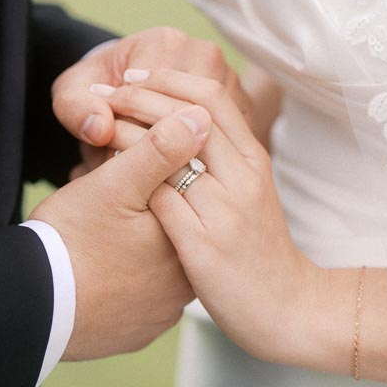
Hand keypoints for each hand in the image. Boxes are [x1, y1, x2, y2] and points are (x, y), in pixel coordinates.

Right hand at [30, 104, 210, 361]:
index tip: (118, 175)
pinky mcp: (137, 332)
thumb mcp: (115, 182)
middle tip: (103, 207)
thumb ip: (161, 148)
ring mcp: (160, 314)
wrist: (29, 306)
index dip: (153, 177)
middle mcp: (184, 286)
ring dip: (134, 245)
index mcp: (187, 243)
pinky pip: (138, 295)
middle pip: (171, 231)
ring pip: (155, 264)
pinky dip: (123, 278)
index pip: (184, 197)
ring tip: (96, 232)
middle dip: (144, 212)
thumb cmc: (71, 240)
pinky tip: (97, 265)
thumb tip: (201, 117)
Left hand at [52, 27, 248, 157]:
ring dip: (186, 158)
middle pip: (193, 116)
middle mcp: (207, 56)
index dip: (135, 138)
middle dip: (163, 149)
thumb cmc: (96, 89)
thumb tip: (100, 128)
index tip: (111, 158)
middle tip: (133, 172)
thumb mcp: (72, 95)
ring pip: (214, 133)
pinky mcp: (242, 107)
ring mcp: (230, 81)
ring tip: (155, 176)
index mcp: (167, 43)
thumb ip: (76, 109)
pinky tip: (178, 174)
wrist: (121, 81)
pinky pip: (227, 141)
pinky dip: (204, 159)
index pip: (160, 100)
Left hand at [97, 70, 327, 366]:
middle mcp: (243, 178)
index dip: (169, 79)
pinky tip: (104, 173)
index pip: (212, 95)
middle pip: (187, 116)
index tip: (135, 76)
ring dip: (128, 131)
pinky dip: (129, 178)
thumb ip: (228, 156)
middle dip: (139, 96)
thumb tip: (196, 120)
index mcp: (254, 159)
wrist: (289, 310)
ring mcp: (225, 212)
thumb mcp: (252, 194)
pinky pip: (159, 199)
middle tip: (105, 94)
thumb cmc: (260, 250)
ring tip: (98, 125)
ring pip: (170, 153)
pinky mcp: (203, 246)